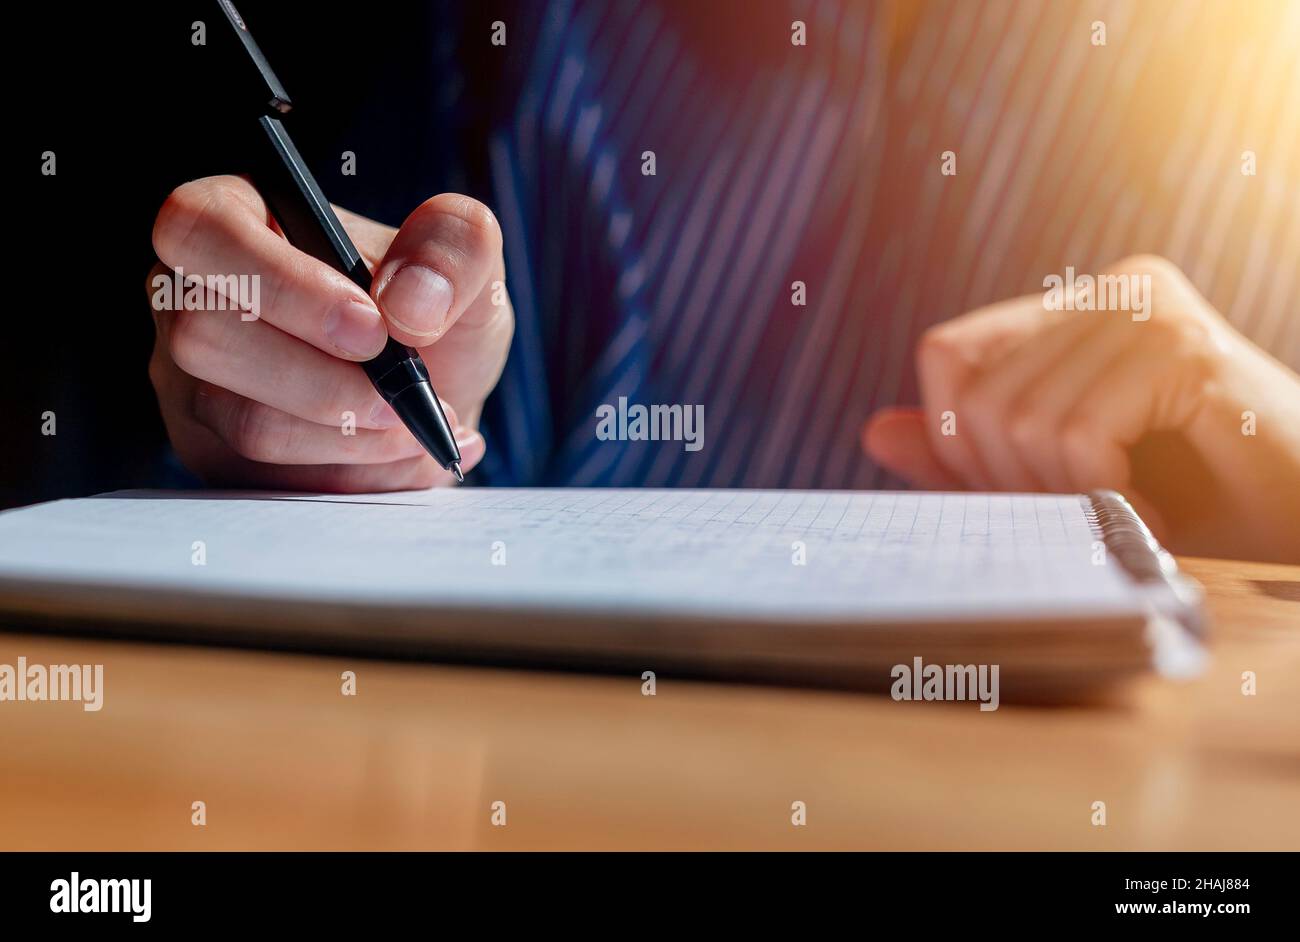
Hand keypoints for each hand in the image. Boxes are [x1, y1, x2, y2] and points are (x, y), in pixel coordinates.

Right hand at [147, 176, 512, 490]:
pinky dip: (353, 472)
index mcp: (240, 216)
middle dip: (324, 379)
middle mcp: (193, 295)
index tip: (372, 327)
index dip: (280, 282)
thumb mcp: (469, 257)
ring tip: (417, 423)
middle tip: (401, 392)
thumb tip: (406, 304)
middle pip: (205, 337)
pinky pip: (270, 478)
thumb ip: (453, 244)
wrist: (435, 389)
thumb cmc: (431, 308)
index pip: (198, 226)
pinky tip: (400, 452)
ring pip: (245, 420)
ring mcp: (194, 379)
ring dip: (351, 436)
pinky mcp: (216, 452)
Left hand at [863, 256, 1299, 561]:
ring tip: (1124, 518)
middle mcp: (1111, 290)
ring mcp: (1149, 306)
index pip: (948, 355)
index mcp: (1076, 312)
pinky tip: (1150, 517)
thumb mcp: (1062, 484)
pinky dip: (1102, 495)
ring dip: (1063, 498)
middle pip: (977, 396)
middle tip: (1082, 517)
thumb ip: (974, 457)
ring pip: (1021, 420)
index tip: (1019, 496)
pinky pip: (1078, 433)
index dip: (956, 439)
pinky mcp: (1183, 344)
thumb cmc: (1200, 507)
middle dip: (1012, 485)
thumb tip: (873, 429)